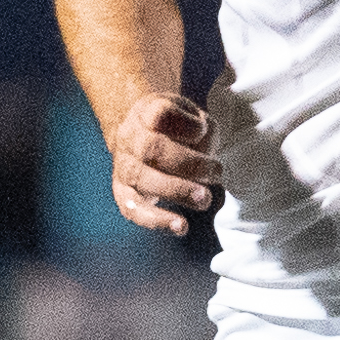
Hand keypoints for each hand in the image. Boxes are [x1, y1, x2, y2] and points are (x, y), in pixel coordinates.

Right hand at [101, 88, 222, 228]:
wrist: (142, 136)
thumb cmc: (177, 127)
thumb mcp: (193, 116)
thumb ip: (202, 131)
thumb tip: (204, 158)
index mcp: (147, 112)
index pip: (161, 114)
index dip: (185, 124)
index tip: (203, 130)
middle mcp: (130, 138)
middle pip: (152, 149)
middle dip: (189, 164)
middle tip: (216, 173)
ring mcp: (123, 166)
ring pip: (142, 178)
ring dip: (177, 191)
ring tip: (204, 199)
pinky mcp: (123, 193)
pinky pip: (134, 209)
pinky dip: (157, 221)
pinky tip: (180, 227)